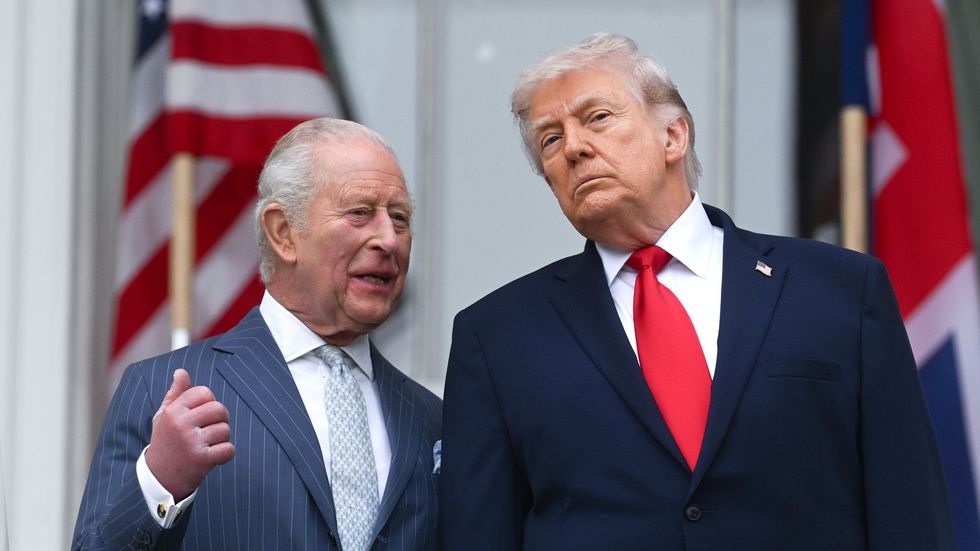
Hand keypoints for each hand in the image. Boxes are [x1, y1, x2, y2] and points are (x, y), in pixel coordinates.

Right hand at [145, 369, 234, 499]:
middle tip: (209, 430)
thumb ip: (175, 393)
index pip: (204, 392)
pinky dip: (226, 454)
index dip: (208, 402)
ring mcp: (192, 442)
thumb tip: (181, 372)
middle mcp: (181, 424)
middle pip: (219, 409)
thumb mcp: (164, 416)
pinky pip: (228, 449)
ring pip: (225, 429)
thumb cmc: (165, 442)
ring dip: (221, 439)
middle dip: (220, 419)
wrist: (159, 478)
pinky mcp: (202, 459)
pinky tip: (214, 456)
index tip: (202, 415)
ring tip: (208, 445)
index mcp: (173, 411)